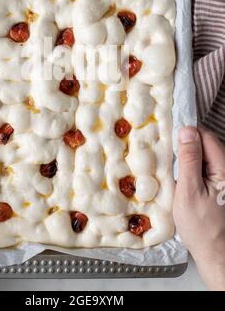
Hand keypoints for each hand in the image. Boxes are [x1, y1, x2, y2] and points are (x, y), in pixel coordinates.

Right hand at [174, 126, 224, 290]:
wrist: (214, 253)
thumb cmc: (201, 227)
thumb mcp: (189, 191)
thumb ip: (189, 160)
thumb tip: (186, 132)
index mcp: (223, 169)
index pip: (207, 137)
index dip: (188, 133)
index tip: (170, 136)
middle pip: (206, 145)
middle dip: (187, 145)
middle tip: (167, 153)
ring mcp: (222, 179)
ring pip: (204, 157)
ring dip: (188, 158)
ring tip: (172, 167)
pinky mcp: (217, 187)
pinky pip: (203, 169)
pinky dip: (191, 170)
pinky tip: (180, 179)